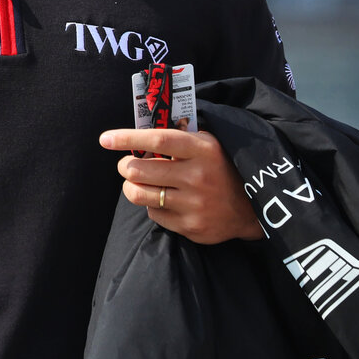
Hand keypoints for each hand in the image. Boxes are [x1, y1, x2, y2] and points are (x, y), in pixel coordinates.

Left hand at [100, 127, 263, 243]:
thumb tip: (138, 131)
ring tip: (140, 182)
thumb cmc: (220, 168)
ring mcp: (195, 204)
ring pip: (138, 193)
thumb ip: (177, 136)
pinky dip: (151, 205)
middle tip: (128, 164)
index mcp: (202, 150)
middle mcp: (198, 177)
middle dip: (125, 166)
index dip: (128, 138)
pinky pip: (153, 214)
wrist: (254, 209)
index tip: (105, 139)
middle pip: (138, 170)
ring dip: (131, 186)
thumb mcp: (207, 144)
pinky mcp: (191, 226)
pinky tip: (164, 200)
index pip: (157, 141)